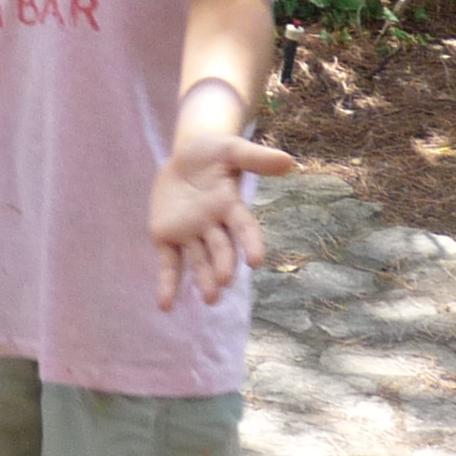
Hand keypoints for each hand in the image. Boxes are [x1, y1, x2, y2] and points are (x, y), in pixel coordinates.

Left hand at [150, 130, 296, 309]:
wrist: (183, 158)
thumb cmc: (212, 153)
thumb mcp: (231, 149)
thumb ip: (256, 158)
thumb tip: (290, 162)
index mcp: (230, 207)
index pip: (243, 228)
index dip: (251, 243)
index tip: (257, 261)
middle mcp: (213, 227)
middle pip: (221, 249)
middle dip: (223, 265)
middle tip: (225, 280)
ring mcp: (190, 235)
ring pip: (199, 261)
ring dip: (204, 280)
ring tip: (210, 298)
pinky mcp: (167, 239)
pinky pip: (169, 265)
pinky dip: (167, 285)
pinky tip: (166, 306)